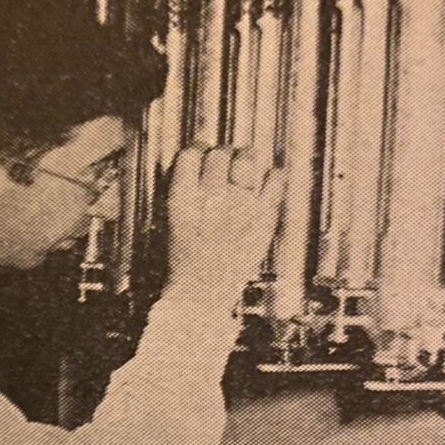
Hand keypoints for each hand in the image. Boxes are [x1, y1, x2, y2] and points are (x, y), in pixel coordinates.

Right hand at [166, 147, 283, 303]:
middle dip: (220, 155)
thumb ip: (182, 189)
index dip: (195, 151)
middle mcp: (211, 199)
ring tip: (243, 168)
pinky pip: (275, 179)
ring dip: (244, 157)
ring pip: (247, 158)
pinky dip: (273, 175)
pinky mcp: (264, 218)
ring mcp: (240, 206)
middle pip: (218, 154)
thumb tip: (197, 158)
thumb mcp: (169, 221)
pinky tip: (266, 181)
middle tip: (222, 166)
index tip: (199, 155)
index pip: (190, 155)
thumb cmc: (183, 259)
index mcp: (182, 200)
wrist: (202, 294)